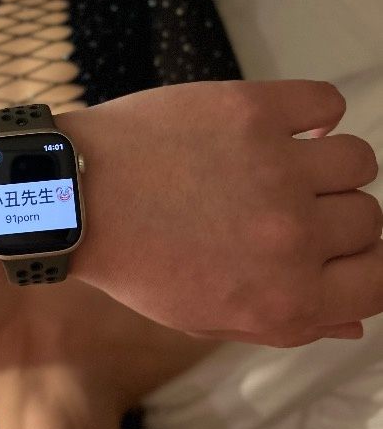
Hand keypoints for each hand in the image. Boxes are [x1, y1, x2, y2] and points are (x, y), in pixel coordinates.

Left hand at [61, 79, 381, 345]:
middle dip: (335, 217)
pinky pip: (325, 103)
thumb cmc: (135, 262)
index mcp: (287, 297)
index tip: (338, 247)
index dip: (364, 262)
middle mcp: (294, 236)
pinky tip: (284, 126)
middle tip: (285, 207)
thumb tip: (354, 323)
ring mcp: (277, 167)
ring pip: (357, 160)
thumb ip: (288, 325)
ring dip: (328, 164)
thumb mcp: (206, 318)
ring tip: (284, 164)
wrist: (76, 196)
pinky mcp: (253, 110)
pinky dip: (314, 112)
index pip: (381, 279)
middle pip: (369, 218)